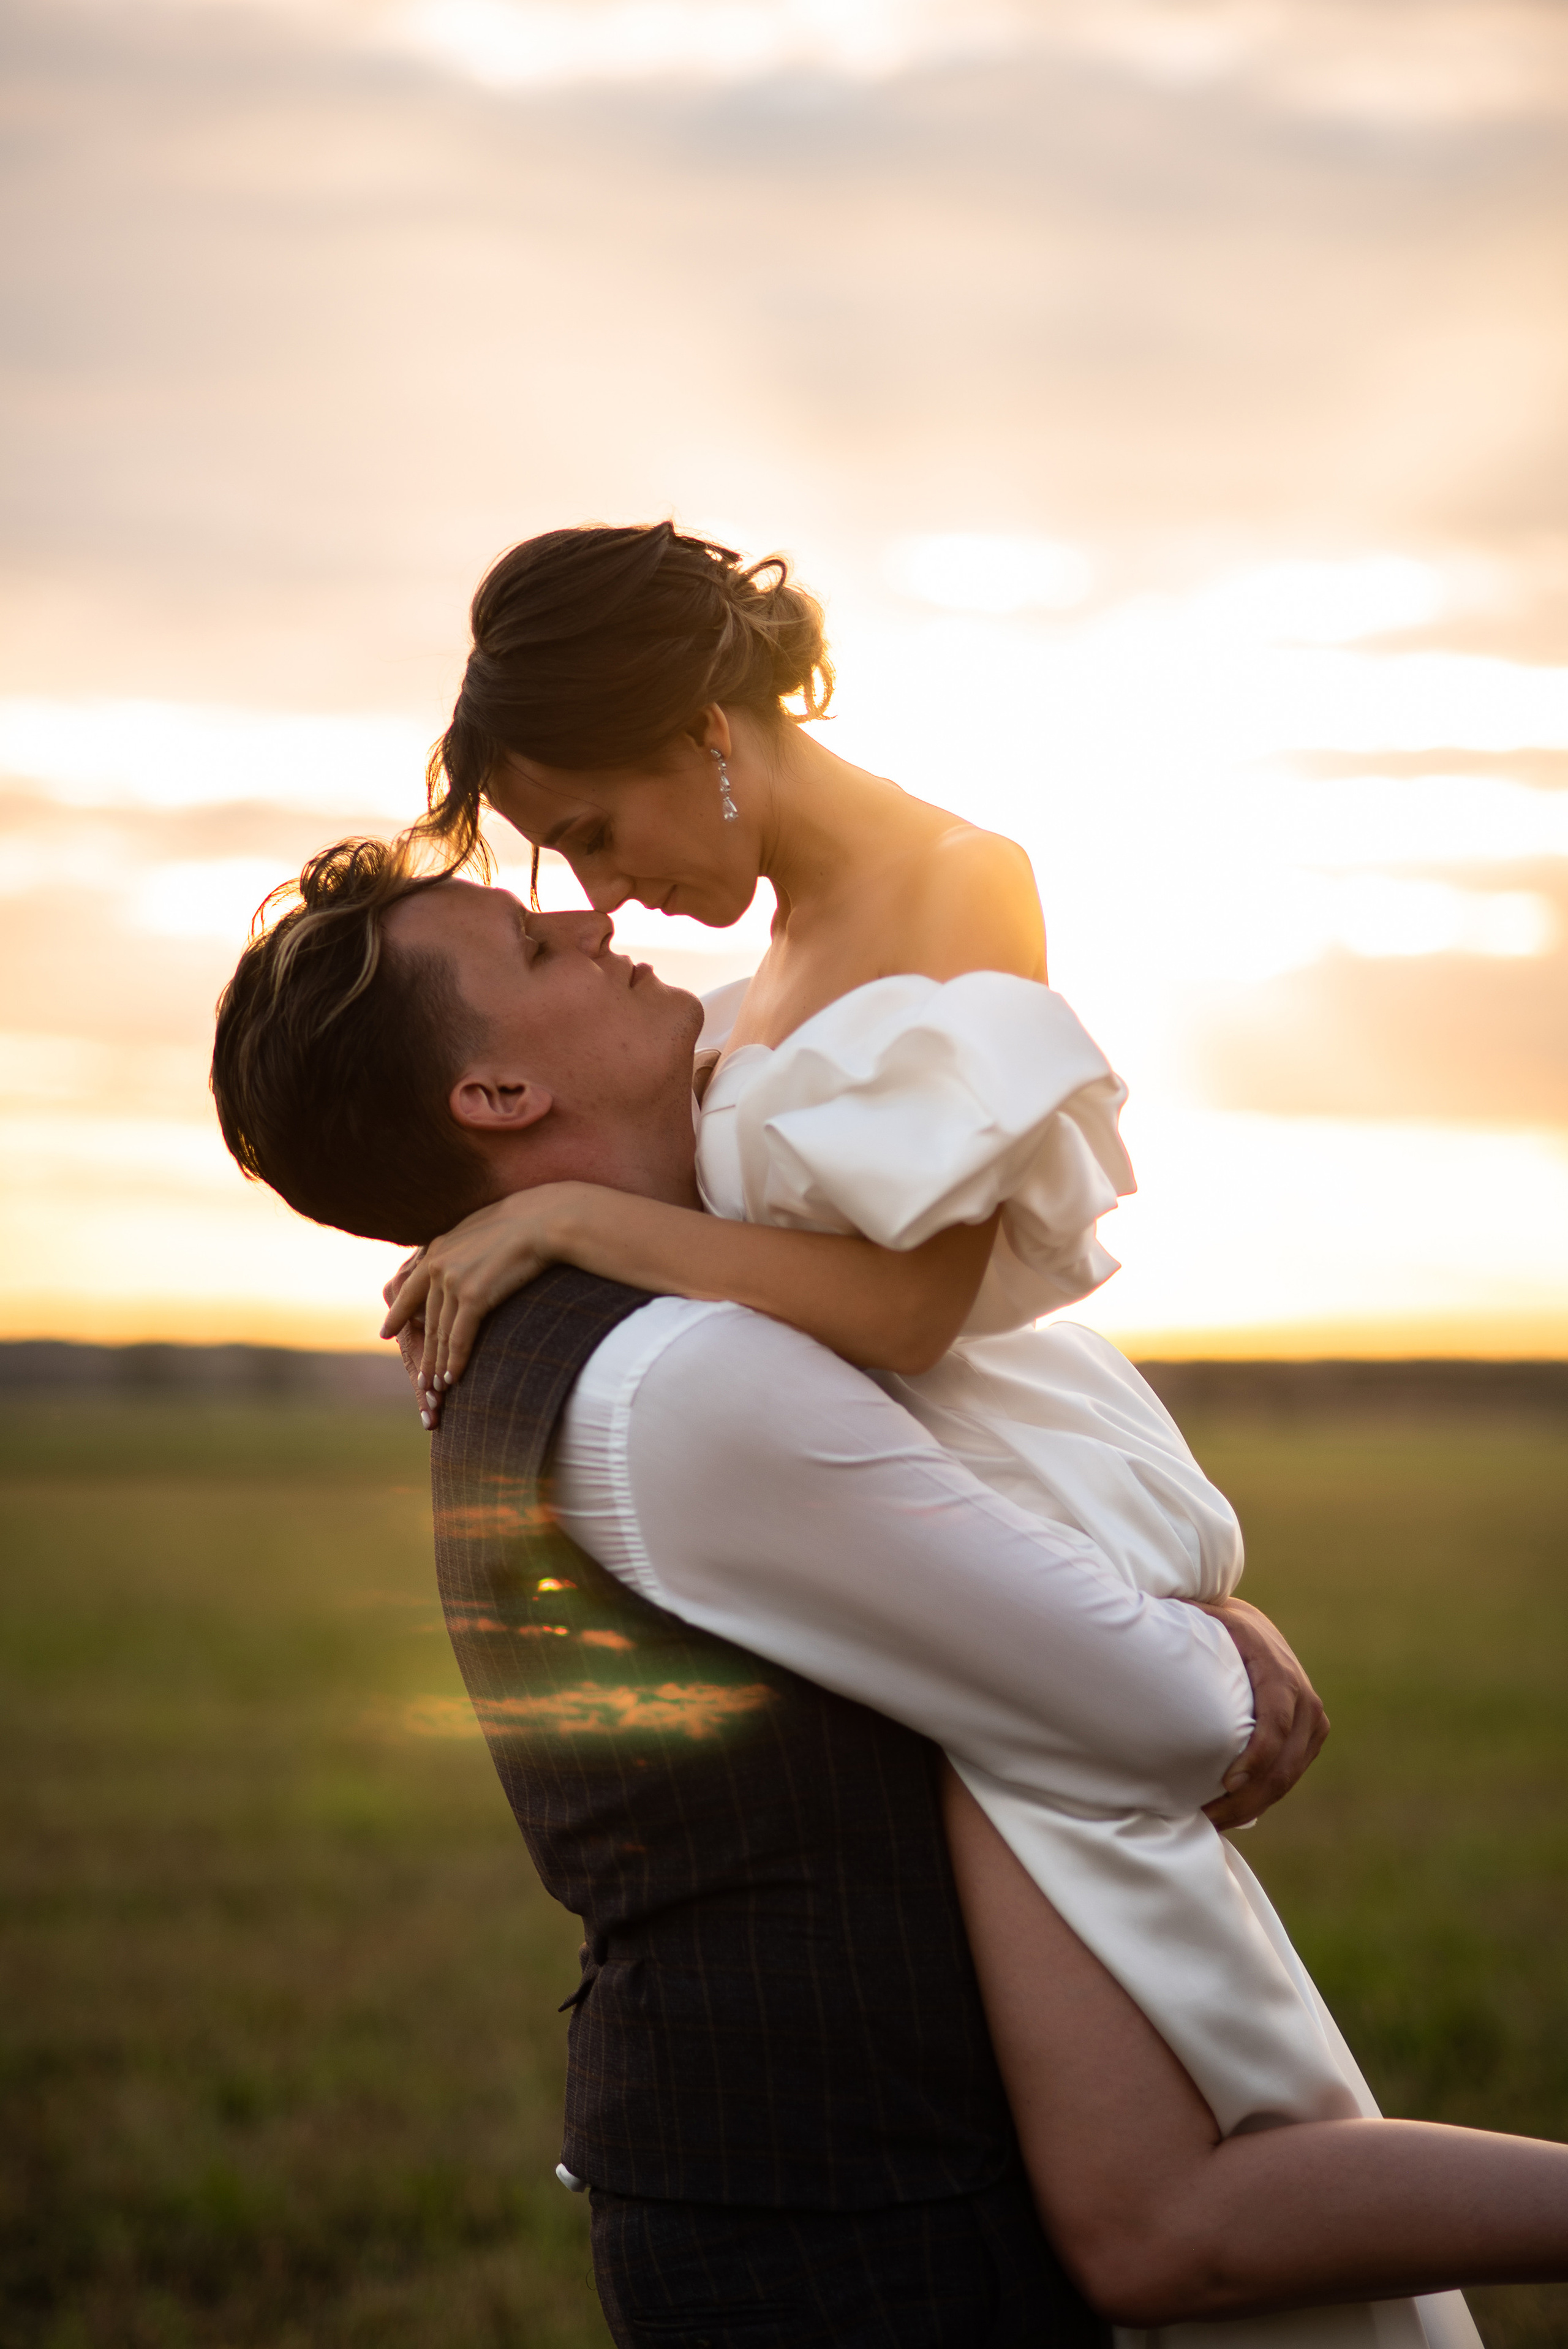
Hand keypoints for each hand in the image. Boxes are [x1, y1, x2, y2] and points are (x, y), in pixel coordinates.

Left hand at [378, 1185, 583, 1398]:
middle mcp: (438, 1266)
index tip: (386, 1333)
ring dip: (440, 1364)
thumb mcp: (480, 1231)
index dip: (397, 1314)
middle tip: (422, 1379)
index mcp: (437, 1250)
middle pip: (427, 1321)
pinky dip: (456, 1361)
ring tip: (438, 1387)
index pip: (408, 1289)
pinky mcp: (473, 1295)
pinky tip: (454, 1378)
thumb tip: (464, 1256)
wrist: (543, 1220)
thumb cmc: (522, 1223)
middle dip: (426, 1353)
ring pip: (441, 1334)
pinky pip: (460, 1337)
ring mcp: (453, 1281)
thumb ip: (463, 1248)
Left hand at [1193, 1597, 1329, 1830]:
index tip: (1228, 1783)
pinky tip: (1231, 1811)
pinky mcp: (1311, 1733)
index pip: (1276, 1720)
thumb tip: (1135, 1625)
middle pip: (1284, 1760)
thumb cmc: (1213, 1624)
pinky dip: (1263, 1797)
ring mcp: (1311, 1716)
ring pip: (1289, 1774)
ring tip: (1213, 1822)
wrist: (1252, 1626)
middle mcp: (1302, 1693)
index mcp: (1275, 1667)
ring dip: (1254, 1804)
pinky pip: (1291, 1772)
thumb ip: (1178, 1624)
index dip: (1257, 1756)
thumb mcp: (1200, 1618)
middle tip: (1208, 1819)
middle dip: (1248, 1797)